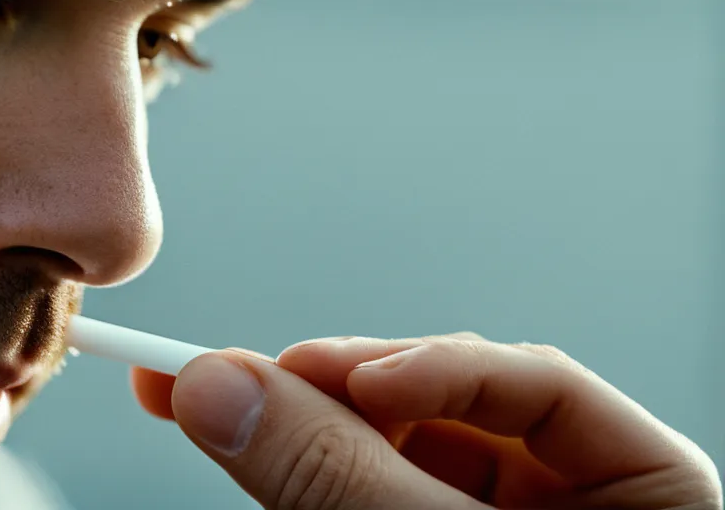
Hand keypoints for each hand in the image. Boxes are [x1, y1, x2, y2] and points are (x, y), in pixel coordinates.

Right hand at [132, 335, 722, 508]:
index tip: (320, 374)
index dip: (427, 366)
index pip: (533, 383)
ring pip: (390, 459)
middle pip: (444, 414)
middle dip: (331, 399)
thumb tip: (222, 389)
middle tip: (222, 383)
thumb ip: (337, 481)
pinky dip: (313, 499)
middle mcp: (562, 509)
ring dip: (310, 446)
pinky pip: (366, 506)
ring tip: (234, 427)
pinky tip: (274, 482)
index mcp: (637, 494)